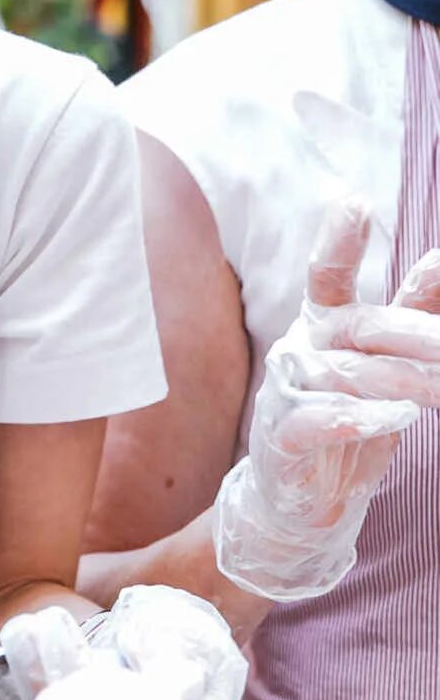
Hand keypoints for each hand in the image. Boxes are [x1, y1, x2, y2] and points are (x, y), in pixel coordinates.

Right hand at [213, 200, 439, 599]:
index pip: (327, 274)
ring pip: (351, 377)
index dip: (339, 240)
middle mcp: (302, 349)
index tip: (353, 201)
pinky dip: (354, 421)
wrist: (301, 498)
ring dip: (406, 382)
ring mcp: (287, 392)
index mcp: (323, 324)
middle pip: (363, 327)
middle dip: (418, 334)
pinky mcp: (281, 438)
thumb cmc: (351, 417)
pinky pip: (316, 423)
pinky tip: (393, 420)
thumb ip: (413, 312)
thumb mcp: (387, 362)